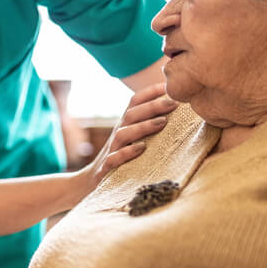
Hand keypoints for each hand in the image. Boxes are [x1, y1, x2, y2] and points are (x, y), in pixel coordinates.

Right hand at [72, 83, 176, 197]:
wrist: (90, 182)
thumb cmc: (120, 158)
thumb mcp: (132, 139)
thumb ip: (147, 125)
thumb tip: (176, 110)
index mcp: (124, 125)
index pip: (134, 102)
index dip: (149, 92)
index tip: (168, 85)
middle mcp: (117, 134)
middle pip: (131, 114)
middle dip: (152, 106)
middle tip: (173, 102)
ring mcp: (111, 151)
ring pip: (123, 134)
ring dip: (143, 127)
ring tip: (162, 123)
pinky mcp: (107, 168)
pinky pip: (114, 158)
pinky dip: (127, 152)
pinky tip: (142, 148)